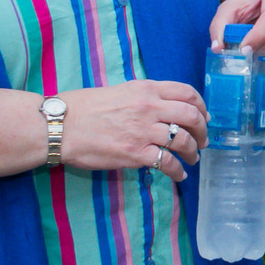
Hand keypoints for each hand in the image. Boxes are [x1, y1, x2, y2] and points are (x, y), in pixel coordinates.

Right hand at [57, 80, 207, 181]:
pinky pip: (167, 163)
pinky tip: (178, 174)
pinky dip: (177, 171)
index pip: (187, 93)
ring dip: (193, 152)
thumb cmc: (83, 107)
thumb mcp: (119, 91)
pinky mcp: (135, 153)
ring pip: (183, 140)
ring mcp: (143, 131)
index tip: (204, 116)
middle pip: (191, 116)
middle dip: (203, 130)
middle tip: (203, 140)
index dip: (201, 106)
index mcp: (145, 89)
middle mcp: (149, 107)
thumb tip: (164, 107)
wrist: (59, 126)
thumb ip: (144, 97)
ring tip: (193, 159)